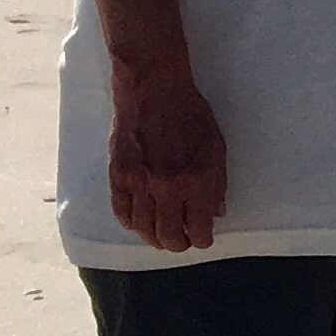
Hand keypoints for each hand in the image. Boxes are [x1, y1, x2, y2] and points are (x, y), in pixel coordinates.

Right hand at [107, 63, 228, 251]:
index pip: (198, 228)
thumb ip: (217, 183)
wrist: (154, 91)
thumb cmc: (191, 115)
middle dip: (179, 244)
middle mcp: (166, 187)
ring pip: (143, 229)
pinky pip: (121, 212)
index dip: (202, 239)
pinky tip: (139, 223)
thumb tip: (216, 212)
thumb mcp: (216, 147)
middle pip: (169, 235)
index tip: (203, 239)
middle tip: (183, 242)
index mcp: (196, 180)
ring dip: (154, 238)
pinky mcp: (118, 175)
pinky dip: (131, 224)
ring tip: (162, 238)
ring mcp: (139, 183)